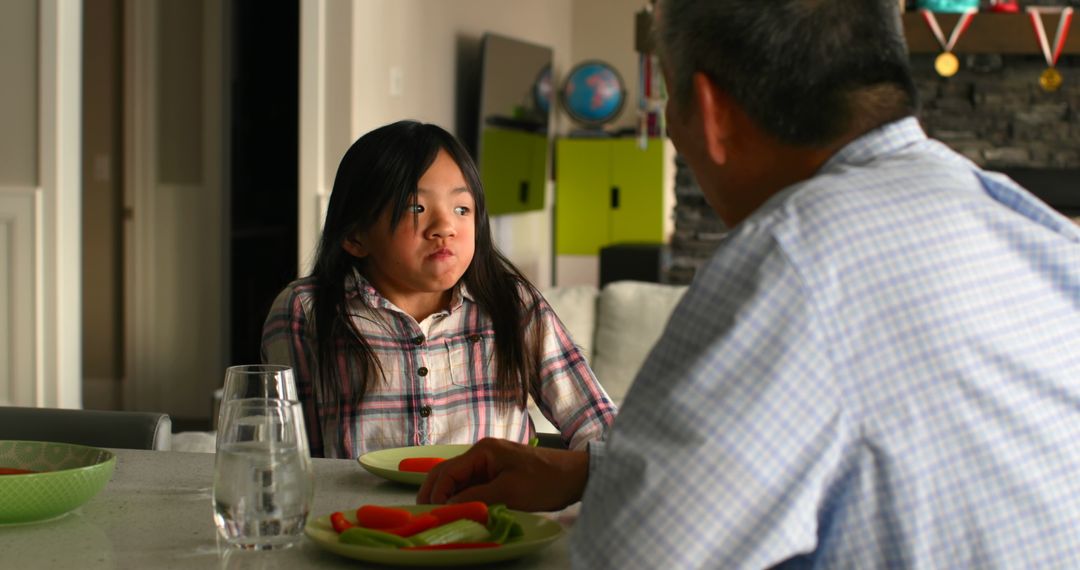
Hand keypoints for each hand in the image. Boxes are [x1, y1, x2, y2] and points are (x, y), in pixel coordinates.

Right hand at [416, 437, 589, 511]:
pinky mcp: (498, 473)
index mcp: (483, 451)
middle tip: (424, 514)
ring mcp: (490, 463)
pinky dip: (464, 497)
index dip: (436, 493)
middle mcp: (482, 453)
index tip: (431, 513)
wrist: (574, 476)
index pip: (448, 472)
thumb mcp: (509, 492)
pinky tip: (460, 510)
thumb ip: (476, 497)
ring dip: (448, 496)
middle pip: (448, 472)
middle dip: (434, 491)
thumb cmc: (544, 480)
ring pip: (459, 480)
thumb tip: (448, 505)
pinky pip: (473, 485)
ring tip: (439, 515)